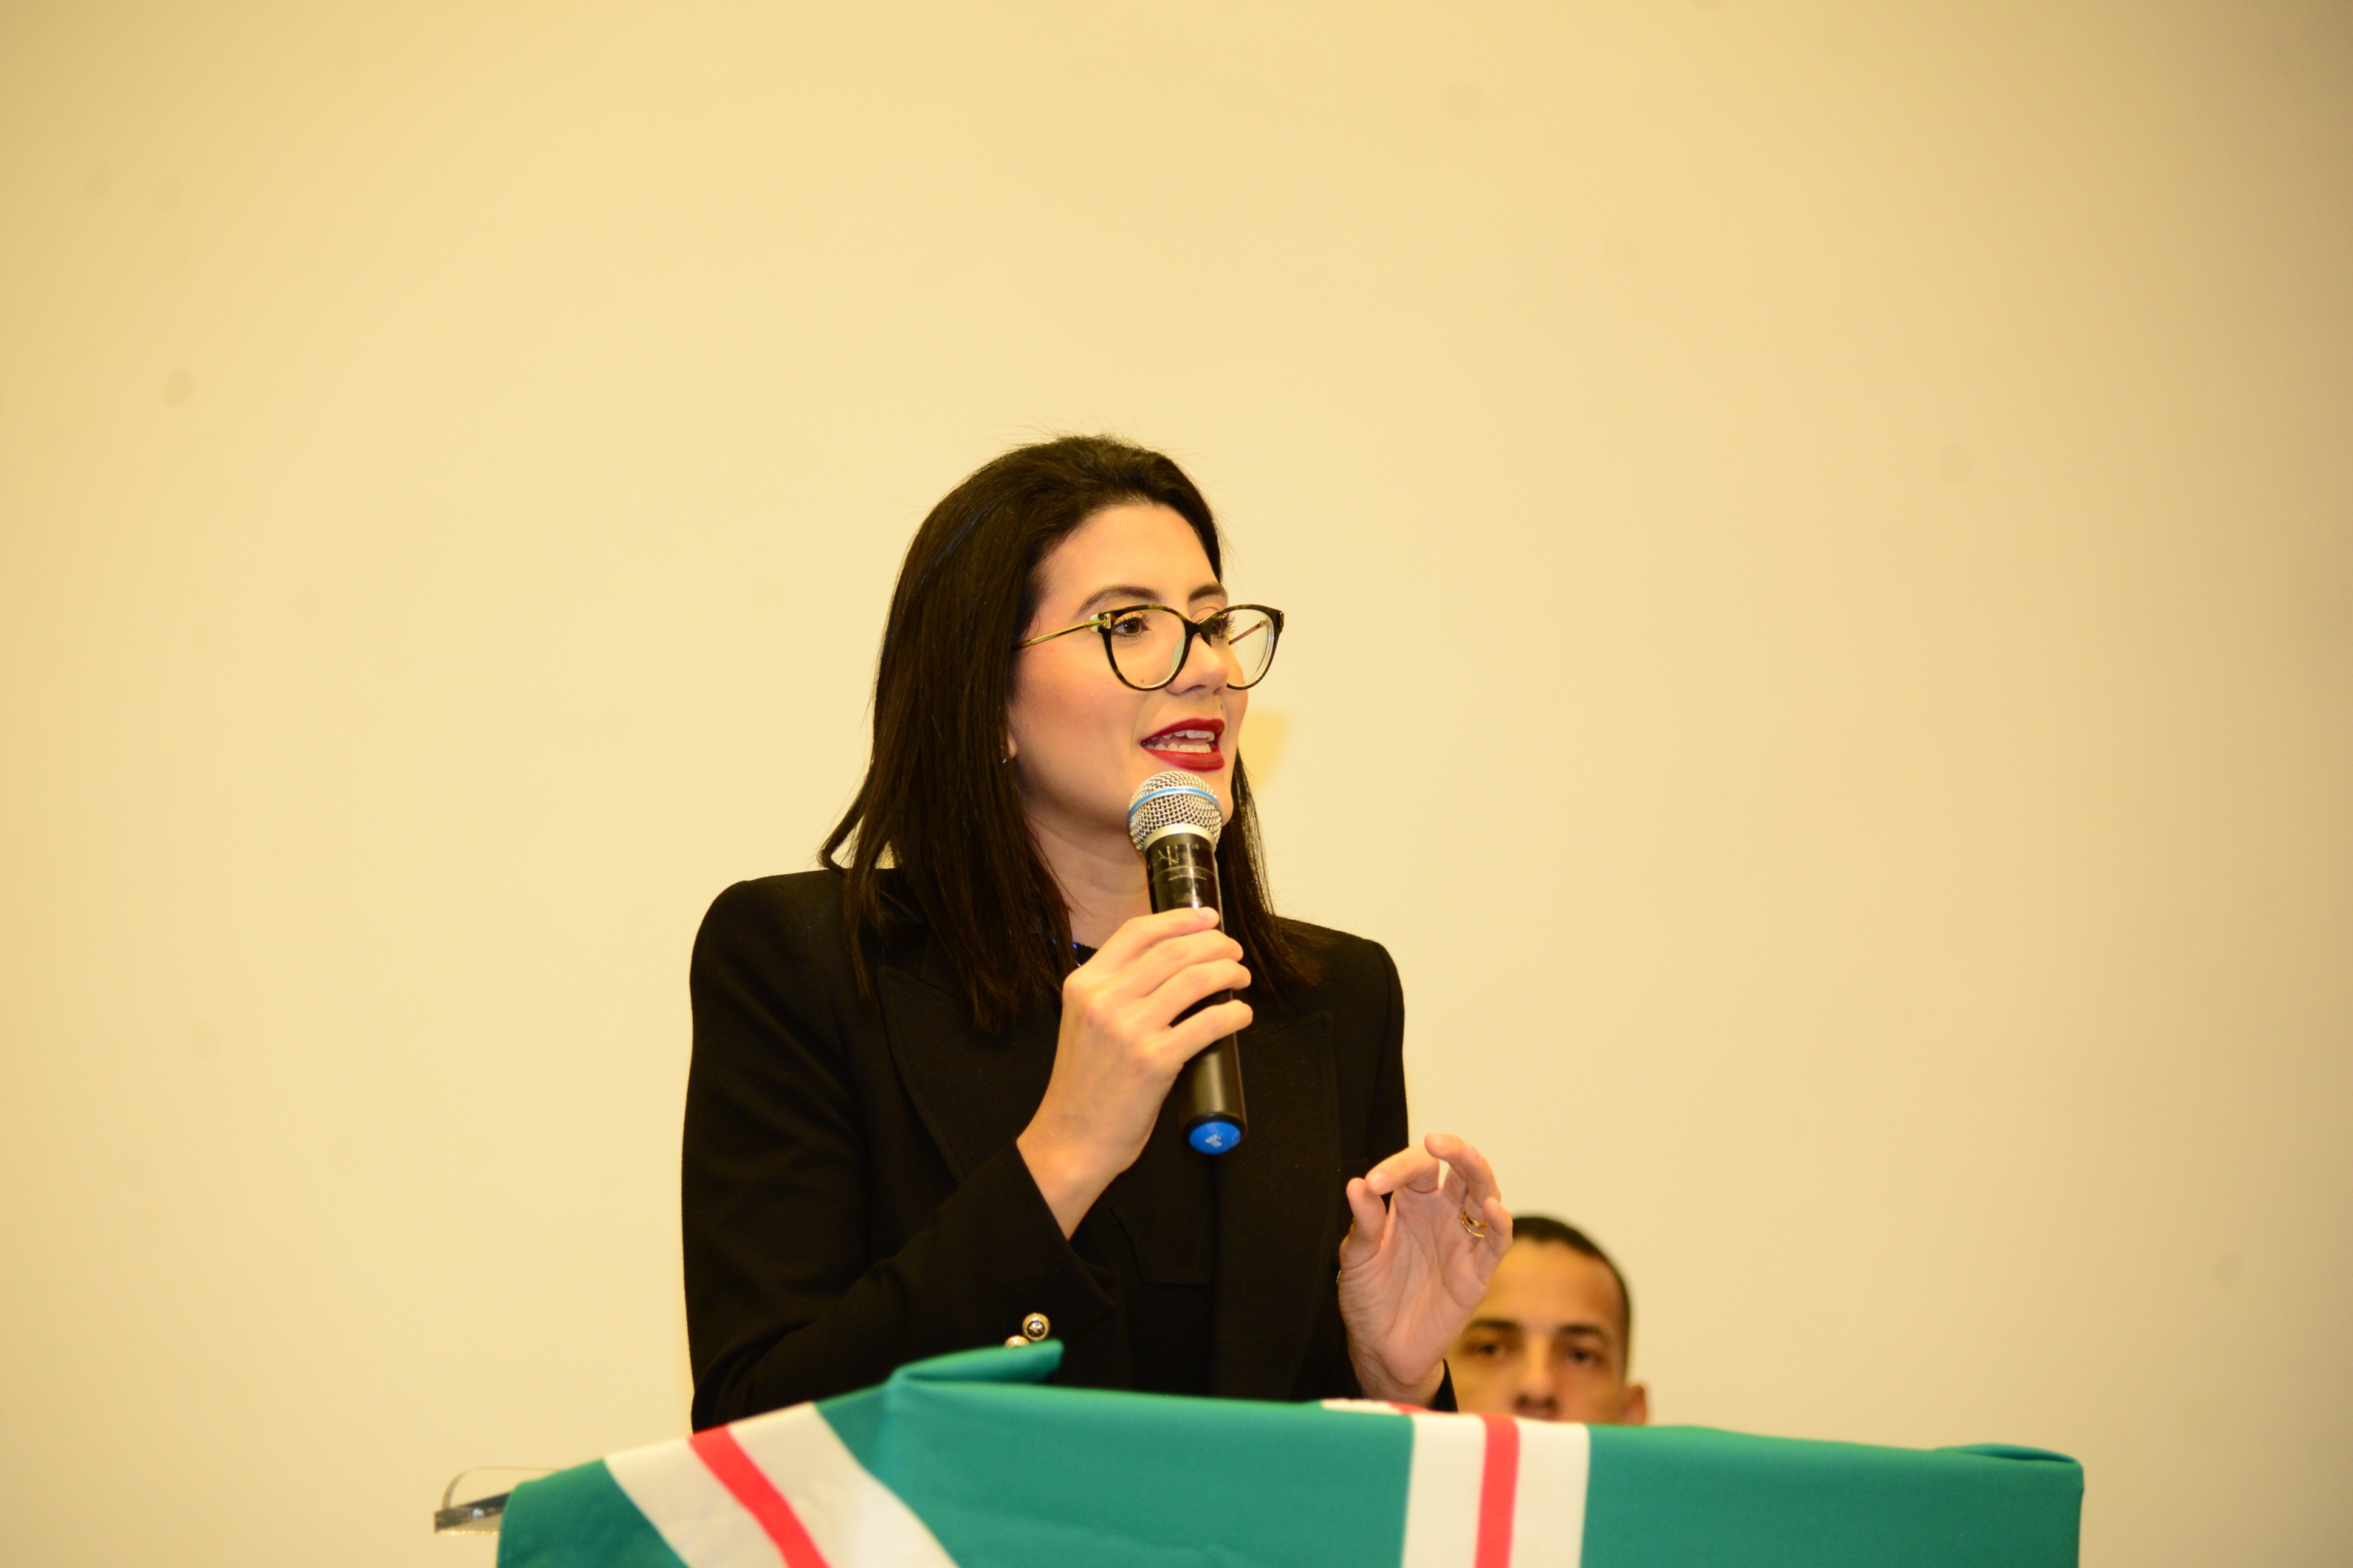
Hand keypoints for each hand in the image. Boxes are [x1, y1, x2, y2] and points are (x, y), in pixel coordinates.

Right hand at [1016, 906, 1252, 1235]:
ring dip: (1229, 972)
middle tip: (1233, 952)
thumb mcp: (1084, 1022)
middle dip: (1214, 944)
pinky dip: (1234, 1014)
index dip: (1180, 918)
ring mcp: (1129, 1029)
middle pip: (1173, 950)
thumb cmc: (1085, 1084)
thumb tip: (1171, 962)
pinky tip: (1241, 1015)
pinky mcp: (1155, 1061)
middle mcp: (1103, 1000)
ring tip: (1240, 977)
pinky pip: (1208, 1022)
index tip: (1208, 917)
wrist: (1072, 1139)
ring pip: (1195, 979)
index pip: (1137, 932)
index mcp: (1083, 985)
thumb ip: (1115, 990)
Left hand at [1336, 1134, 1511, 1404]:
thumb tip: (1356, 1183)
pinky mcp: (1477, 1273)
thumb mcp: (1358, 1257)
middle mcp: (1442, 1214)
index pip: (1417, 1167)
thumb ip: (1364, 1222)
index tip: (1373, 1184)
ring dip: (1479, 1173)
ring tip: (1466, 1155)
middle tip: (1436, 1142)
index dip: (1397, 1167)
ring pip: (1485, 1195)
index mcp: (1412, 1203)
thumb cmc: (1368, 1296)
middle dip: (1454, 1150)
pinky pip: (1496, 1243)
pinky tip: (1492, 1208)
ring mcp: (1463, 1241)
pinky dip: (1499, 1223)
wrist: (1380, 1348)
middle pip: (1461, 1170)